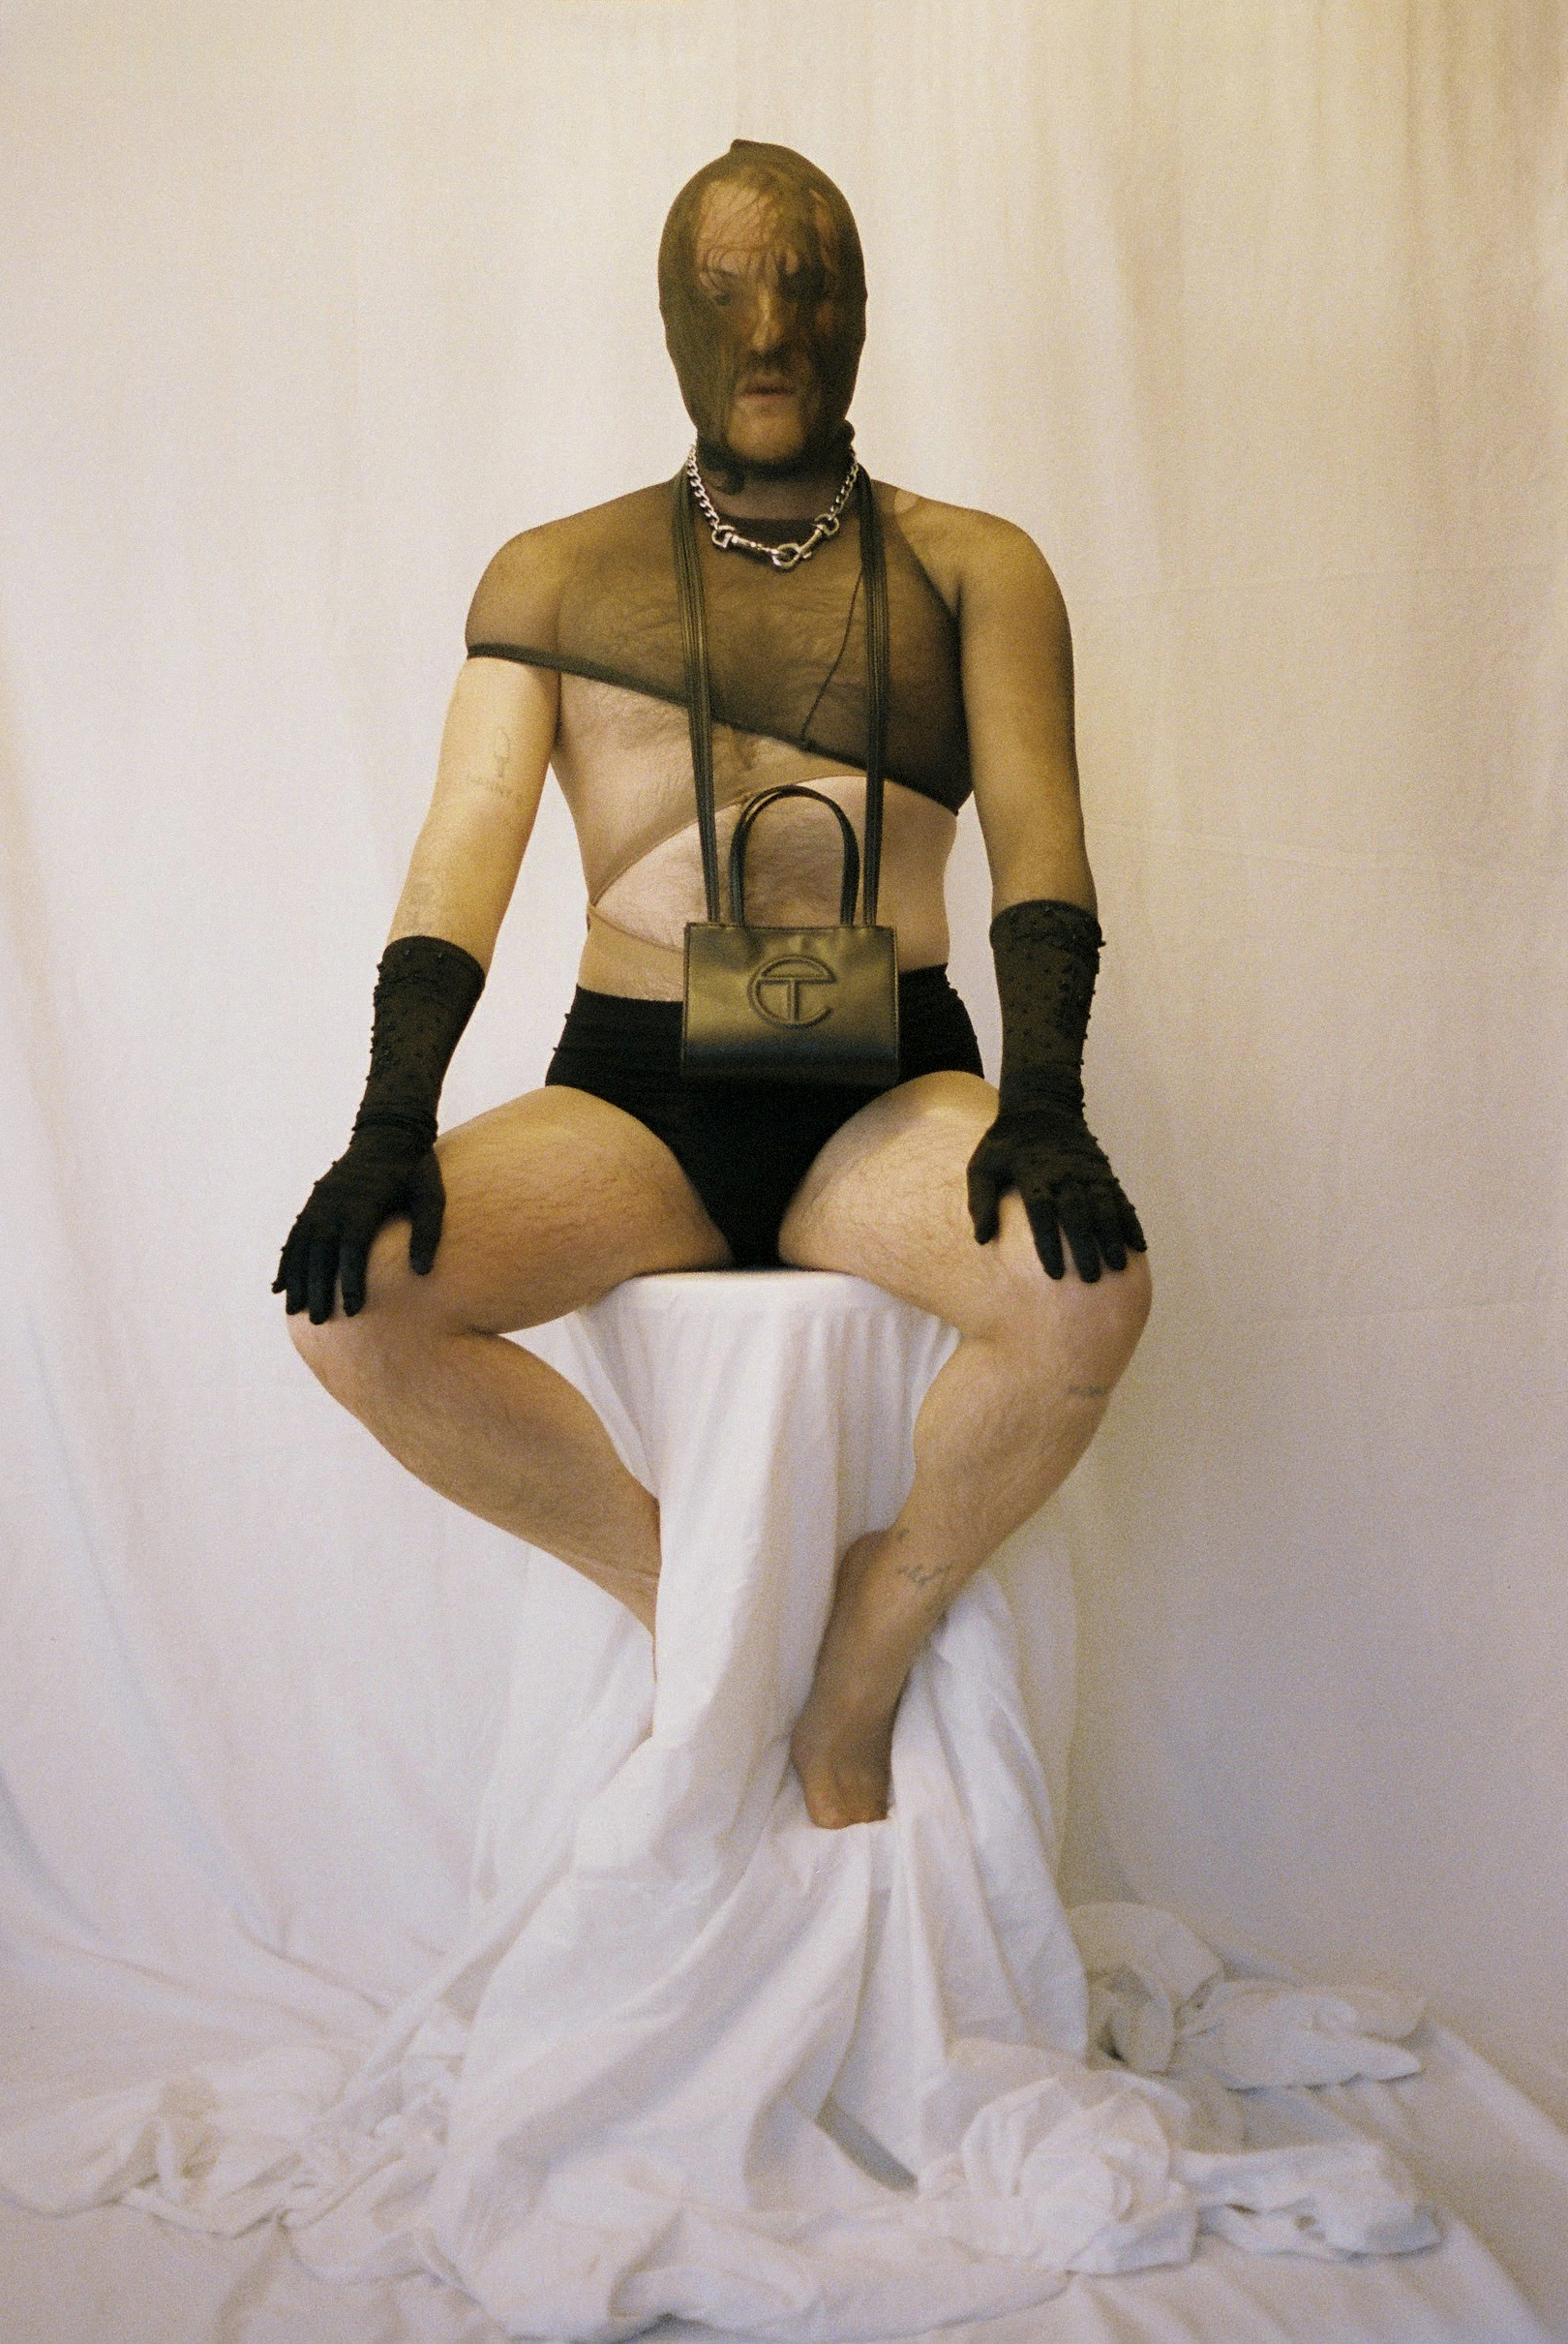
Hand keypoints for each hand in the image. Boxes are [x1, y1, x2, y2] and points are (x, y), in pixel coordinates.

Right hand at [272, 1120, 444, 1321]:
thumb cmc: (415, 1169)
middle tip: (320, 1321)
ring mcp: (321, 1201)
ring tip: (296, 1311)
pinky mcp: (315, 1201)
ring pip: (302, 1246)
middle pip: (321, 1252)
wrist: (388, 1133)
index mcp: (363, 1202)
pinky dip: (286, 1262)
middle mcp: (335, 1203)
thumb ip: (427, 1233)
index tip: (354, 1309)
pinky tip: (280, 1286)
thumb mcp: (430, 1196)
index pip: (353, 1248)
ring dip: (297, 1279)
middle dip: (319, 1288)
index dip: (351, 1279)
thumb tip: (423, 1272)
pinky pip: (295, 1236)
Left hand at [967, 1102, 1144, 1282]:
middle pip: (1077, 1211)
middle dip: (1085, 1246)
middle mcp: (1063, 1172)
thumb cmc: (1005, 1144)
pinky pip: (1119, 1198)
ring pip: (1103, 1205)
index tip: (1054, 1273)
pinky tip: (1138, 1245)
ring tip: (1118, 1267)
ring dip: (1112, 1236)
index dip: (1048, 1242)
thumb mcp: (982, 1165)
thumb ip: (980, 1201)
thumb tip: (981, 1240)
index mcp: (1032, 1172)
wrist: (1040, 1106)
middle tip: (1091, 1279)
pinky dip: (1130, 1221)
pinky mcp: (1102, 1171)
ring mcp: (1086, 1171)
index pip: (1041, 1210)